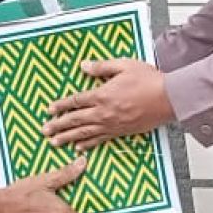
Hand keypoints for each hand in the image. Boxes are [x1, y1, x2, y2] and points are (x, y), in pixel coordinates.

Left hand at [43, 59, 175, 149]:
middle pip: (75, 120)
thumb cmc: (148, 80)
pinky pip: (100, 139)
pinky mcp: (121, 131)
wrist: (168, 98)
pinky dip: (88, 144)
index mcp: (102, 94)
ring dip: (68, 138)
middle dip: (58, 126)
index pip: (76, 101)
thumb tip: (84, 66)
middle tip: (44, 131)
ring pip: (85, 133)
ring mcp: (112, 124)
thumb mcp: (124, 65)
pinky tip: (78, 147)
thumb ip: (102, 66)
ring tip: (54, 143)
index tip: (49, 110)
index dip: (61, 106)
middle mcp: (104, 112)